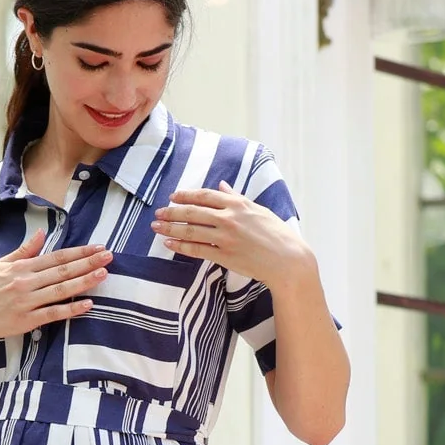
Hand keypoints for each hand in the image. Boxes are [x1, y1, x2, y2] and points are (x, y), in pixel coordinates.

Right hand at [0, 229, 110, 343]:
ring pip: (60, 290)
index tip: (97, 247)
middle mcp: (25, 282)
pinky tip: (87, 305)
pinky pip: (52, 314)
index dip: (79, 252)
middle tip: (109, 256)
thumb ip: (24, 251)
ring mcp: (26, 302)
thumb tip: (42, 233)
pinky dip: (70, 309)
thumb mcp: (1, 265)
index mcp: (21, 267)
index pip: (56, 257)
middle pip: (62, 271)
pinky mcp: (25, 321)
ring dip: (84, 282)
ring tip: (104, 274)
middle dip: (88, 263)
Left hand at [152, 186, 312, 283]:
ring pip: (191, 230)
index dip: (186, 195)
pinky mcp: (225, 256)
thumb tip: (222, 184)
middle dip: (172, 212)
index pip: (205, 196)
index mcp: (238, 204)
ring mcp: (226, 238)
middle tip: (158, 213)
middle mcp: (229, 218)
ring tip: (156, 227)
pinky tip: (169, 243)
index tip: (173, 196)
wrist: (288, 260)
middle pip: (193, 212)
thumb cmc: (276, 234)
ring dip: (171, 228)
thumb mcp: (258, 209)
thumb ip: (237, 197)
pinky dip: (181, 246)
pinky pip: (197, 249)